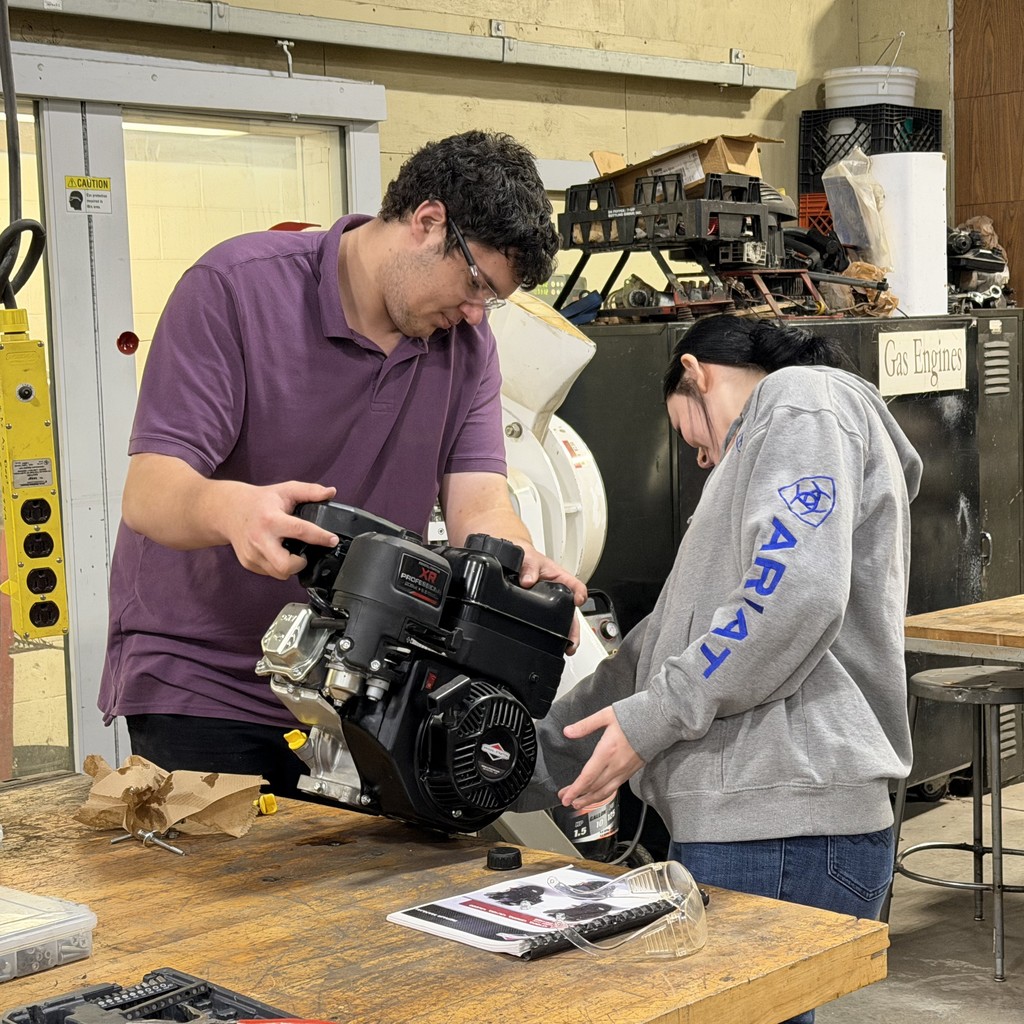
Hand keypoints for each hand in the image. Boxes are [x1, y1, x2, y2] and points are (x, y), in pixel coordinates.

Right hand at [220, 481, 338, 578]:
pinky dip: (278, 566)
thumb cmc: (260, 501)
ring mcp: (252, 554)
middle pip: (285, 565)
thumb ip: (310, 491)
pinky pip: (270, 572)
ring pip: (279, 573)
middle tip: (304, 554)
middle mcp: (260, 539)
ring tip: (291, 552)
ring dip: (290, 566)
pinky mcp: (248, 563)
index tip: (332, 540)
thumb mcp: (286, 490)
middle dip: (300, 563)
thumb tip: (331, 492)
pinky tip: (278, 553)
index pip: (300, 531)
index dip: (320, 537)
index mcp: (271, 519)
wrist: (228, 510)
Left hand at [516, 541, 586, 652]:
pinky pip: (548, 623)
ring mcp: (549, 602)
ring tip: (566, 648)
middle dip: (574, 628)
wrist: (512, 559)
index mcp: (559, 577)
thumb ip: (529, 566)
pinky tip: (551, 644)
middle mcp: (557, 592)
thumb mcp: (527, 557)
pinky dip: (552, 634)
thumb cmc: (525, 557)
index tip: (578, 600)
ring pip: (563, 620)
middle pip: (572, 611)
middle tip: (572, 642)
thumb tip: (528, 580)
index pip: (575, 585)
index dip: (579, 593)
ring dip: (566, 635)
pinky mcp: (539, 610)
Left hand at [556, 706, 644, 809]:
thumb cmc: (633, 717)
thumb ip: (585, 725)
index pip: (587, 777)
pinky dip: (603, 795)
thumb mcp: (605, 715)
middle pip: (594, 788)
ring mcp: (624, 770)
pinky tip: (597, 795)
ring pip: (605, 791)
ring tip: (578, 804)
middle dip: (578, 796)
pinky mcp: (631, 771)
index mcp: (607, 752)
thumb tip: (568, 731)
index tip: (565, 797)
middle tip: (565, 800)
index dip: (575, 789)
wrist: (658, 722)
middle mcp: (616, 765)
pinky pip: (615, 788)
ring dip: (590, 800)